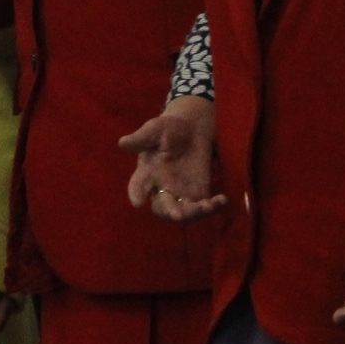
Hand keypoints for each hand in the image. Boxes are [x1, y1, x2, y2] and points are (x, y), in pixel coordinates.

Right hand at [122, 96, 224, 220]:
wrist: (192, 130)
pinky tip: (222, 199)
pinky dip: (212, 207)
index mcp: (146, 173)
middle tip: (178, 214)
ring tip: (207, 205)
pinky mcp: (198, 193)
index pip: (137, 186)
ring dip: (193, 213)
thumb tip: (122, 143)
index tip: (138, 202)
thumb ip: (141, 138)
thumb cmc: (168, 129)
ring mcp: (180, 194)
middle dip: (169, 212)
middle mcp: (161, 188)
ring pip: (182, 213)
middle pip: (161, 208)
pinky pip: (202, 207)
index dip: (136, 194)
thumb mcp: (155, 129)